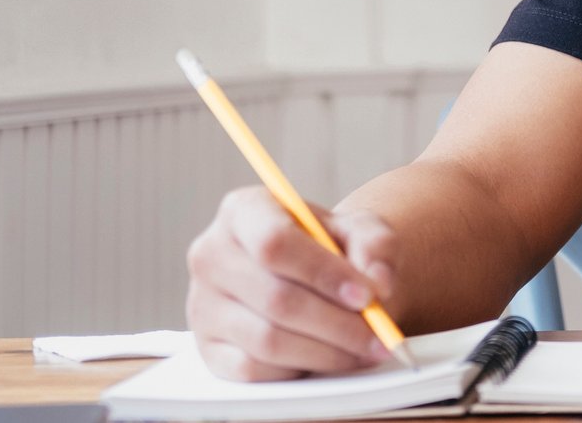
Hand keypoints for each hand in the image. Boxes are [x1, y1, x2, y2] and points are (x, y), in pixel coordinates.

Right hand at [186, 187, 401, 380]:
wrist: (306, 273)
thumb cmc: (329, 247)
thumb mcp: (358, 229)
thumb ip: (375, 245)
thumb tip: (377, 282)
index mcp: (243, 212)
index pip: (275, 243)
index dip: (323, 273)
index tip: (367, 295)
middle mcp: (212, 255)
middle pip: (276, 298)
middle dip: (337, 323)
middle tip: (379, 334)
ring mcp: (203, 305)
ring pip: (267, 341)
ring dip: (326, 352)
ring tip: (365, 348)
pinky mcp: (208, 348)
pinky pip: (254, 370)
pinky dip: (299, 369)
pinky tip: (328, 357)